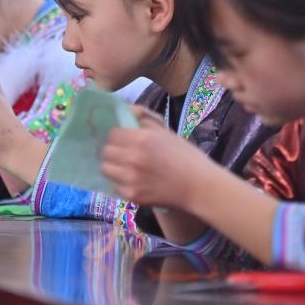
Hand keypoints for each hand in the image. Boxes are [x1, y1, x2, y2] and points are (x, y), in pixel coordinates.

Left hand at [100, 106, 216, 207]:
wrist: (198, 186)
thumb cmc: (185, 156)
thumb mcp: (166, 131)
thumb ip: (144, 118)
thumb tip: (126, 109)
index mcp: (141, 139)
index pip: (112, 134)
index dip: (117, 136)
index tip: (123, 139)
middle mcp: (132, 158)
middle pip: (106, 152)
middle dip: (113, 151)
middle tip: (124, 154)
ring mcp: (130, 178)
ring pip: (106, 169)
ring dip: (114, 167)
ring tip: (126, 167)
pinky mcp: (132, 195)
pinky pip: (114, 185)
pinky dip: (121, 182)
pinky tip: (134, 180)